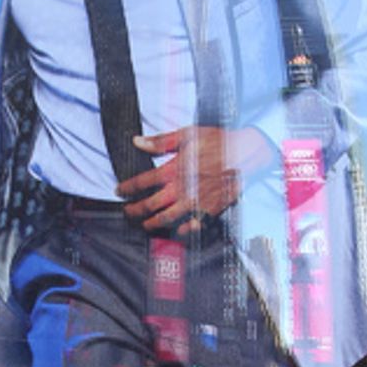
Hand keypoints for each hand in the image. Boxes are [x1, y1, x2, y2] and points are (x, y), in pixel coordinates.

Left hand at [116, 127, 275, 233]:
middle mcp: (181, 189)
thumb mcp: (188, 134)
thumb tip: (137, 142)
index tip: (120, 191)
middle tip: (128, 211)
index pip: (142, 182)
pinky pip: (191, 226)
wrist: (246, 154)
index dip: (127, 188)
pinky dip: (181, 231)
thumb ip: (160, 141)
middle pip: (150, 205)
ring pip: (166, 219)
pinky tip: (175, 231)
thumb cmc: (218, 142)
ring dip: (152, 224)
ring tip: (145, 224)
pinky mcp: (208, 209)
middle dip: (135, 210)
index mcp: (173, 169)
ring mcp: (194, 202)